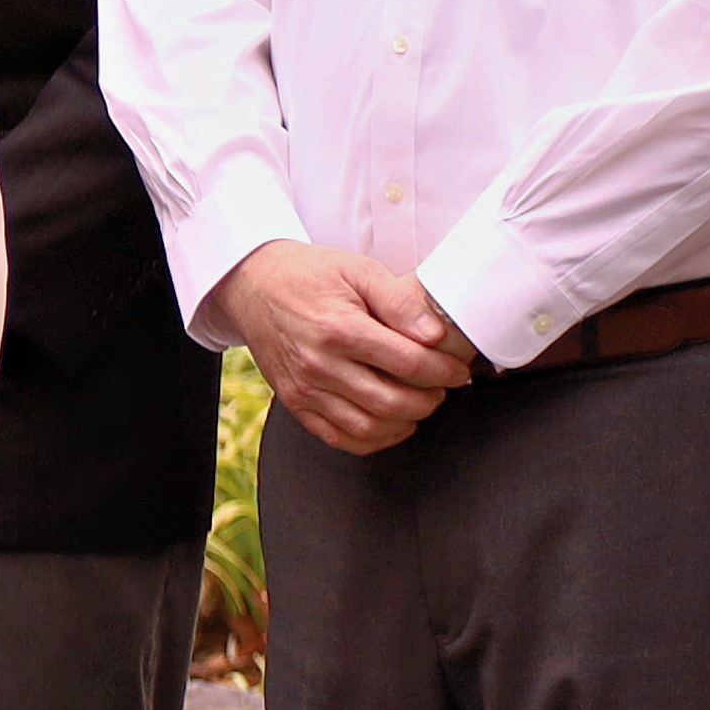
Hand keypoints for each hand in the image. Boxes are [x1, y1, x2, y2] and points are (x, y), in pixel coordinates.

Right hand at [211, 239, 474, 453]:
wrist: (252, 285)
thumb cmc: (307, 275)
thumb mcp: (359, 270)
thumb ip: (400, 302)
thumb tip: (434, 334)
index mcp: (339, 328)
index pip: (410, 364)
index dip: (445, 371)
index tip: (457, 369)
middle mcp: (319, 364)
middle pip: (393, 402)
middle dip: (430, 399)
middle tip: (442, 387)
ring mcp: (304, 388)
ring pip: (369, 426)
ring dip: (405, 421)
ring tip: (418, 403)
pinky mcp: (294, 401)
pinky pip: (338, 437)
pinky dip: (372, 439)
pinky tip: (389, 423)